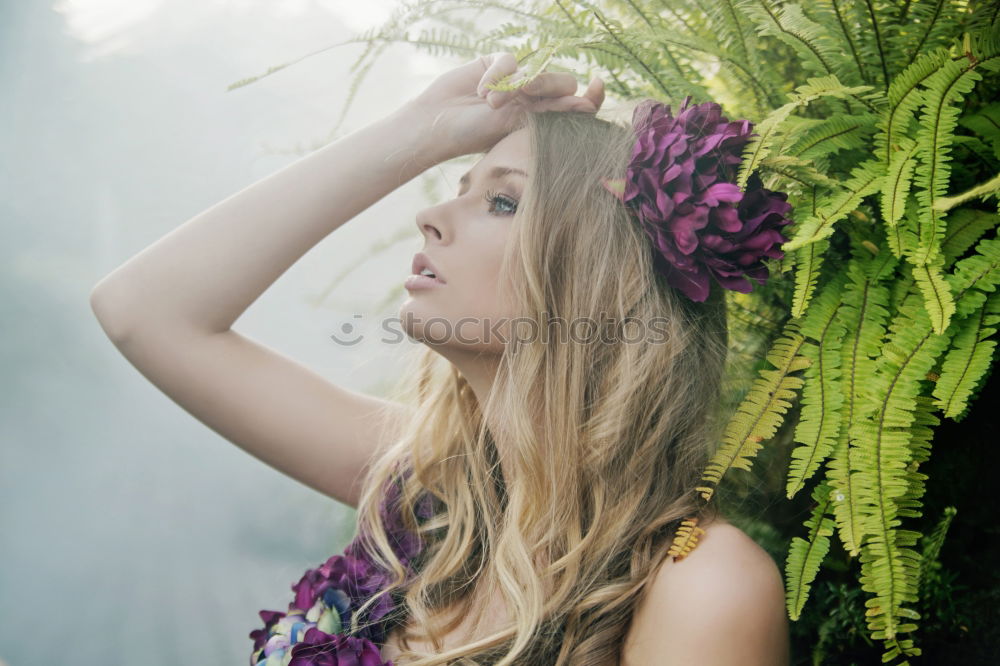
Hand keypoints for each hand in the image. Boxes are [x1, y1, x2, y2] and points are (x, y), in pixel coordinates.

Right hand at [400, 51, 604, 162]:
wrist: (438, 124)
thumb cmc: (474, 136)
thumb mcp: (517, 126)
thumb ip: (551, 114)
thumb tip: (587, 104)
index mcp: (541, 120)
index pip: (576, 105)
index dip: (591, 95)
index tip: (598, 84)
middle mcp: (532, 100)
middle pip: (562, 83)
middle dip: (548, 86)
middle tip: (526, 95)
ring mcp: (515, 80)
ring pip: (538, 69)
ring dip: (517, 84)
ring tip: (492, 102)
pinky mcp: (496, 64)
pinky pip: (510, 60)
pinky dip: (498, 76)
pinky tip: (482, 91)